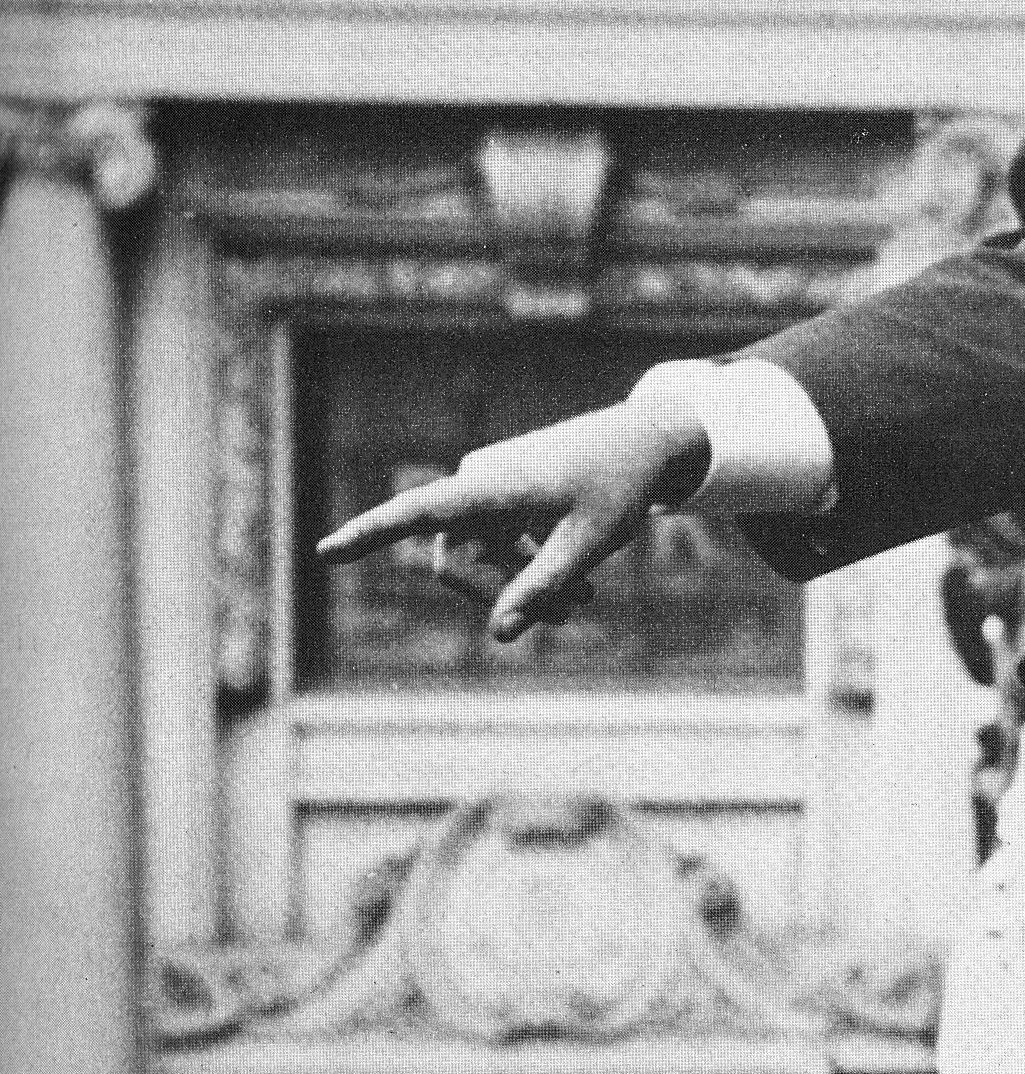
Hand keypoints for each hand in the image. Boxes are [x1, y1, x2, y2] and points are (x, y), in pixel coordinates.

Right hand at [315, 403, 706, 641]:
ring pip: (478, 555)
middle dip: (500, 595)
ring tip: (582, 606)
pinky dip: (526, 565)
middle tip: (567, 616)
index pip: (418, 512)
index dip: (369, 534)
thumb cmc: (622, 485)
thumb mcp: (589, 542)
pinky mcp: (503, 491)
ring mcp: (488, 485)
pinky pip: (494, 541)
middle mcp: (478, 479)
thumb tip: (499, 636)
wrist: (650, 437)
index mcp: (492, 484)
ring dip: (520, 584)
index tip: (324, 553)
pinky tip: (576, 591)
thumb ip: (544, 588)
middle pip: (457, 560)